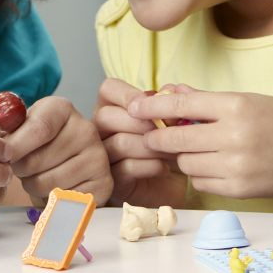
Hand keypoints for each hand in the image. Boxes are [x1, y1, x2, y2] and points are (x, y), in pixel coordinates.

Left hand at [3, 95, 112, 205]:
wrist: (66, 157)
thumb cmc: (36, 140)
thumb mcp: (21, 123)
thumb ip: (4, 123)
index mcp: (62, 109)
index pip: (38, 128)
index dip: (16, 145)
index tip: (3, 156)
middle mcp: (85, 130)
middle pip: (38, 160)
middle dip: (20, 169)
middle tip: (20, 166)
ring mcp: (98, 158)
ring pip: (47, 184)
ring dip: (32, 185)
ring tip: (36, 175)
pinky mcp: (103, 184)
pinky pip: (63, 201)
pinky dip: (51, 199)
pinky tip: (52, 188)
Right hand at [95, 78, 175, 203]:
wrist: (172, 183)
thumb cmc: (167, 145)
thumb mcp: (170, 120)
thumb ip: (172, 101)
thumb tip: (172, 89)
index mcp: (111, 107)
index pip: (108, 89)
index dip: (128, 94)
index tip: (150, 101)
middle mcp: (100, 130)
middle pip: (106, 116)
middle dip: (141, 122)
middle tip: (168, 130)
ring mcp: (103, 156)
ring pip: (119, 142)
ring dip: (152, 145)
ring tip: (172, 151)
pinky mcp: (113, 180)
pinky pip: (127, 167)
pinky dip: (151, 166)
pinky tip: (164, 168)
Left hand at [133, 83, 272, 199]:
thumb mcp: (245, 100)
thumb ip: (203, 99)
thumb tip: (167, 91)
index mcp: (235, 107)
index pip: (181, 106)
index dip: (151, 107)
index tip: (133, 107)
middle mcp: (234, 136)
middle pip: (175, 139)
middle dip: (157, 137)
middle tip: (150, 135)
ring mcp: (236, 166)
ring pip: (185, 163)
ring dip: (181, 157)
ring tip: (194, 149)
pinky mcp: (238, 189)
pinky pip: (200, 181)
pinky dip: (198, 173)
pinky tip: (211, 164)